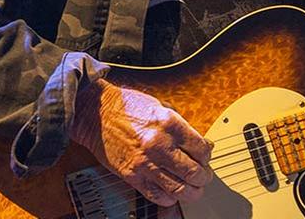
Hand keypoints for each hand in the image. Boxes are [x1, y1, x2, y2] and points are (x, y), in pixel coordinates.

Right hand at [71, 79, 212, 206]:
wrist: (96, 113)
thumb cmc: (126, 107)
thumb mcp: (160, 107)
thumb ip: (180, 126)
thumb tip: (199, 144)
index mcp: (170, 124)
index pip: (201, 149)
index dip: (208, 156)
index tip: (206, 158)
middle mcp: (160, 144)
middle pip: (194, 172)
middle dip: (203, 177)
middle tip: (204, 177)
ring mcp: (145, 162)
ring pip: (179, 188)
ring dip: (191, 191)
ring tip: (193, 189)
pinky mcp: (132, 175)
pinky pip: (156, 195)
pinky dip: (168, 198)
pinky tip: (171, 192)